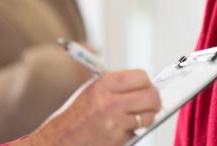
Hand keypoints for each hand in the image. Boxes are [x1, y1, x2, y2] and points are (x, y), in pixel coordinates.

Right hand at [19, 69, 160, 145]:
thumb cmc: (77, 115)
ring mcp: (114, 121)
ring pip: (148, 116)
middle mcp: (110, 101)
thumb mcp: (92, 90)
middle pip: (150, 96)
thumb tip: (145, 84)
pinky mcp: (117, 138)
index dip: (148, 83)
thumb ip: (117, 86)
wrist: (61, 139)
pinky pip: (137, 132)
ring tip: (136, 118)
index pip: (141, 77)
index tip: (147, 88)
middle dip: (155, 101)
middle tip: (152, 104)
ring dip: (147, 118)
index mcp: (104, 84)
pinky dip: (134, 131)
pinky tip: (122, 129)